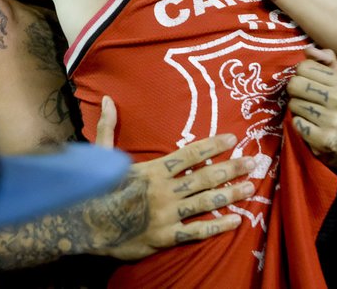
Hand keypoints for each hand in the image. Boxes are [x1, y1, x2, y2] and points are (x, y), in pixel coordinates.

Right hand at [90, 96, 255, 260]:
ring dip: (231, 194)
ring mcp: (167, 215)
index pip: (189, 155)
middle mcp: (165, 191)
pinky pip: (196, 231)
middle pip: (205, 177)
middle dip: (231, 168)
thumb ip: (108, 128)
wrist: (83, 226)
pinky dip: (217, 226)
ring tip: (250, 187)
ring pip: (206, 202)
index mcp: (153, 171)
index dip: (212, 146)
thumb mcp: (100, 156)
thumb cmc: (94, 190)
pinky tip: (235, 220)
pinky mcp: (166, 237)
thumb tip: (108, 100)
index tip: (232, 139)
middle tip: (253, 162)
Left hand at [288, 46, 336, 191]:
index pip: (304, 66)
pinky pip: (296, 123)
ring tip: (311, 116)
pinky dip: (300, 126)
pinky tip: (312, 128)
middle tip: (305, 100)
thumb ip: (327, 62)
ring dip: (298, 111)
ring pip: (293, 104)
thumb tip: (308, 49)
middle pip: (295, 83)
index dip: (301, 75)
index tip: (309, 85)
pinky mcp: (324, 139)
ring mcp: (333, 120)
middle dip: (296, 93)